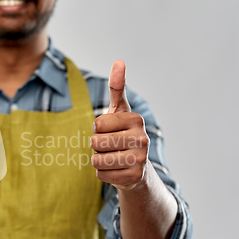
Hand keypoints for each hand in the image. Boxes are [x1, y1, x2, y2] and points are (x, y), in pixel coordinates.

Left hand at [90, 60, 149, 189]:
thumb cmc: (123, 134)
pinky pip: (101, 175)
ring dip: (98, 160)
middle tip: (110, 146)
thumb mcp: (119, 111)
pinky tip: (116, 170)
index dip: (97, 129)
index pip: (97, 124)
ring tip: (112, 158)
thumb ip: (117, 88)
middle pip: (96, 142)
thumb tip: (119, 61)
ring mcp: (140, 160)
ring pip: (96, 160)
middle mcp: (142, 139)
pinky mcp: (134, 178)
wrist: (137, 167)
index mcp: (136, 120)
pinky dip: (103, 174)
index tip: (110, 131)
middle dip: (96, 145)